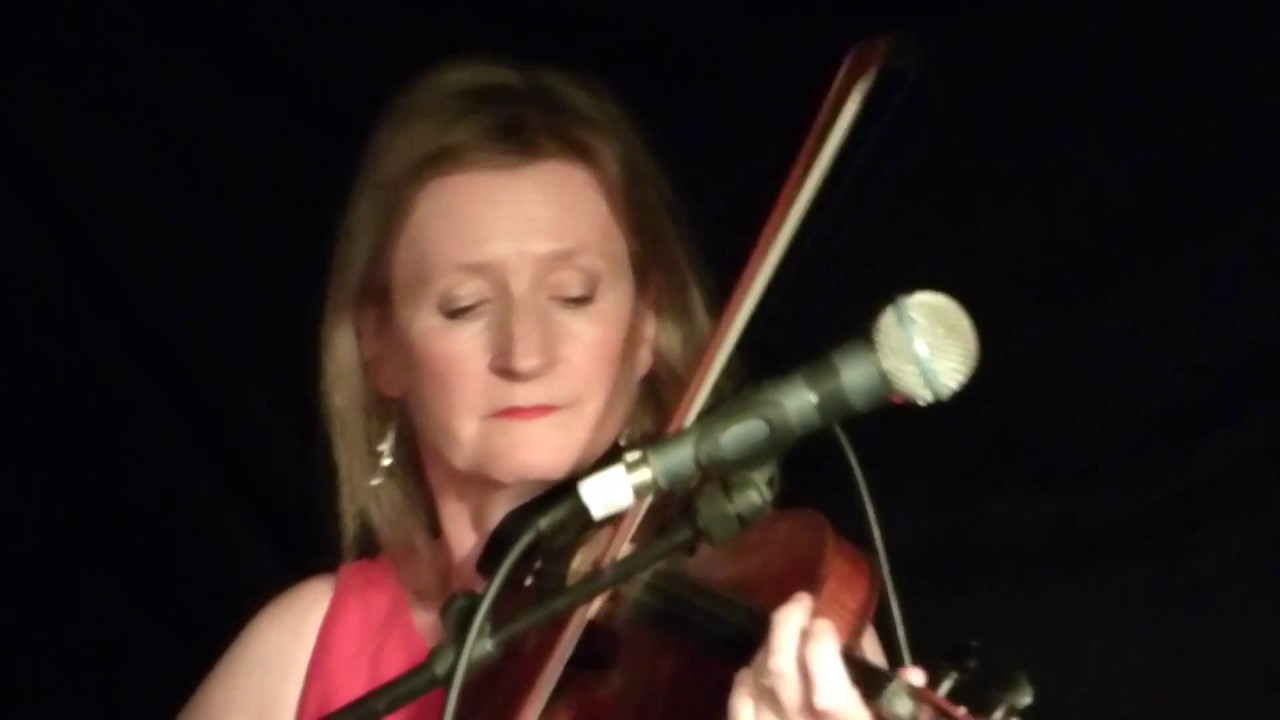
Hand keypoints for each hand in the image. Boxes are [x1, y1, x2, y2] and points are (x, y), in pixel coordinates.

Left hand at [728, 591, 925, 718]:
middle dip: (787, 624)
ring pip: (756, 682)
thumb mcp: (905, 719)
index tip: (826, 619)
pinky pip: (738, 708)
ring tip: (784, 636)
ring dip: (768, 649)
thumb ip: (907, 705)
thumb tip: (911, 674)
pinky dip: (745, 682)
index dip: (820, 641)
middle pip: (780, 668)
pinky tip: (754, 670)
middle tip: (799, 602)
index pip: (825, 679)